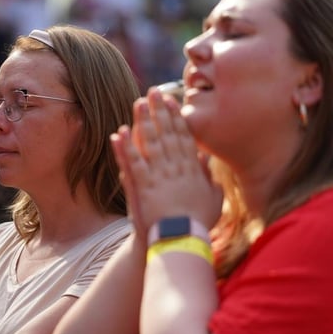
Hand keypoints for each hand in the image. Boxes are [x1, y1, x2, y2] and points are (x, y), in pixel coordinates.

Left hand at [112, 87, 222, 237]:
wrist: (182, 241)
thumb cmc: (197, 224)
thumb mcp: (213, 199)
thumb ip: (209, 177)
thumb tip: (205, 157)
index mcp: (192, 170)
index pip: (184, 137)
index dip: (177, 117)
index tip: (172, 101)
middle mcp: (176, 168)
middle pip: (168, 133)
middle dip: (160, 111)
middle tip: (153, 92)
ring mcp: (160, 176)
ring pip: (151, 142)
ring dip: (144, 121)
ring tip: (138, 103)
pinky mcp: (144, 187)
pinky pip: (133, 163)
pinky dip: (126, 147)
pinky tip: (119, 132)